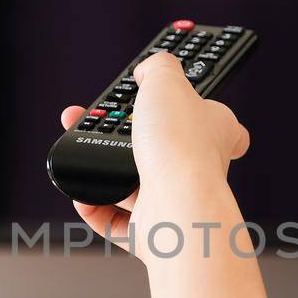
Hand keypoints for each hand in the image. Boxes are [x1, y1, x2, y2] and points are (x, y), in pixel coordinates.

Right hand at [58, 52, 249, 257]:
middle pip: (160, 149)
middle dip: (121, 133)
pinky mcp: (151, 230)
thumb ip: (159, 67)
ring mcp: (173, 200)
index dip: (201, 112)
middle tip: (95, 117)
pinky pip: (115, 219)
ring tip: (75, 144)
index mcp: (215, 133)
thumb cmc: (181, 144)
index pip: (222, 124)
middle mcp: (198, 168)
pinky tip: (82, 190)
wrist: (176, 202)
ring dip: (100, 167)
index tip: (182, 105)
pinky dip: (94, 205)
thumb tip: (149, 69)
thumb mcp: (168, 81)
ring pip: (132, 184)